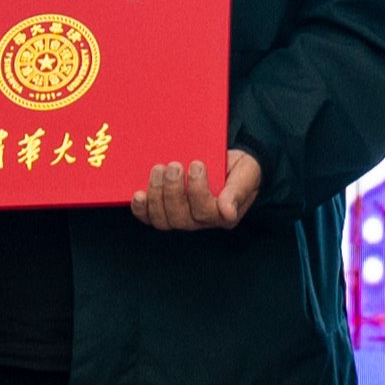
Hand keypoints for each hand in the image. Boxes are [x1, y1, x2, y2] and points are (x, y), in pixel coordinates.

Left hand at [132, 148, 264, 233]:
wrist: (229, 163)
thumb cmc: (239, 170)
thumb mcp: (246, 175)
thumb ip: (238, 191)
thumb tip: (227, 212)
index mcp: (223, 215)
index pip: (206, 211)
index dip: (197, 190)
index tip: (197, 164)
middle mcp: (201, 222)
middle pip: (180, 218)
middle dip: (173, 190)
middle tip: (173, 166)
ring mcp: (181, 218)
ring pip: (163, 220)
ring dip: (156, 194)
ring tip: (158, 170)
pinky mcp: (164, 211)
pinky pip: (149, 218)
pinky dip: (141, 208)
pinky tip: (138, 194)